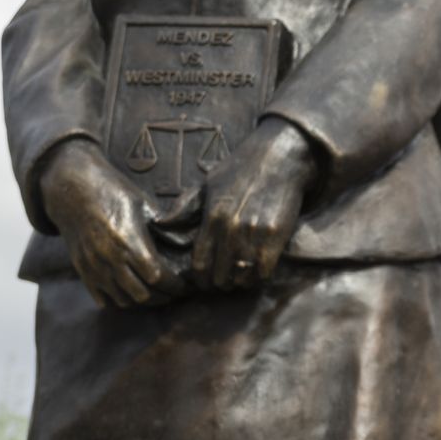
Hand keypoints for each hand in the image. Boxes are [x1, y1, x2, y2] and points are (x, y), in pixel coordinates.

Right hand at [38, 139, 178, 307]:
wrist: (72, 187)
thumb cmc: (111, 190)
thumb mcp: (142, 203)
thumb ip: (160, 227)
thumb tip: (182, 242)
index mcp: (129, 241)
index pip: (158, 277)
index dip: (175, 285)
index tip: (185, 285)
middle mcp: (111, 259)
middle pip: (142, 294)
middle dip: (162, 296)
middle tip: (173, 292)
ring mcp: (94, 267)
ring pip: (123, 300)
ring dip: (141, 300)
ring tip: (154, 293)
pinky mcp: (82, 269)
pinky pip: (102, 298)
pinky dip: (118, 299)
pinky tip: (129, 292)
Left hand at [191, 118, 320, 291]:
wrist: (280, 156)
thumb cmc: (241, 168)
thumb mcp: (208, 183)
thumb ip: (186, 206)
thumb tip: (160, 224)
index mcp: (212, 217)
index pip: (200, 263)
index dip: (201, 279)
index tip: (204, 283)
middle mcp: (230, 228)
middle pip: (220, 274)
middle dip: (220, 282)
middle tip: (224, 282)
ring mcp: (254, 233)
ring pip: (242, 276)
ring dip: (241, 282)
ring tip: (241, 279)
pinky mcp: (276, 235)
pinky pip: (265, 270)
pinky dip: (260, 276)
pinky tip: (258, 271)